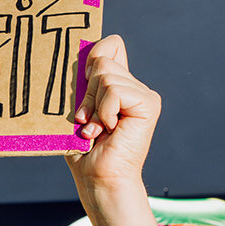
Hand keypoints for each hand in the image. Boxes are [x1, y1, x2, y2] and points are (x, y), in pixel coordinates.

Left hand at [67, 34, 161, 190]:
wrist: (99, 180)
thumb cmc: (83, 152)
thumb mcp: (76, 111)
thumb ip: (81, 85)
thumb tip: (78, 59)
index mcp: (117, 85)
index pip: (110, 45)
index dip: (93, 53)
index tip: (83, 79)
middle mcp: (132, 86)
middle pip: (102, 60)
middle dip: (87, 92)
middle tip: (87, 120)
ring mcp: (143, 94)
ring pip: (106, 75)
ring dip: (94, 106)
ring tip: (96, 129)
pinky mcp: (148, 103)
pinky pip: (114, 90)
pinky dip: (104, 111)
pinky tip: (108, 130)